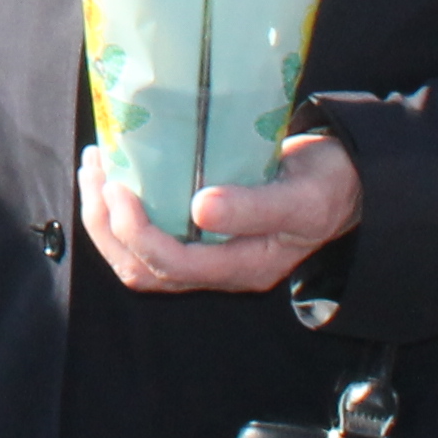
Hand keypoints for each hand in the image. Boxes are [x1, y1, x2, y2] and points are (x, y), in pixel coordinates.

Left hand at [77, 135, 360, 296]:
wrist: (343, 182)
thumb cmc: (327, 186)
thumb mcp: (303, 195)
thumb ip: (256, 206)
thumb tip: (201, 209)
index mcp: (244, 267)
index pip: (173, 266)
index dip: (136, 232)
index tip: (119, 186)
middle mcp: (219, 270)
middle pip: (143, 269)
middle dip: (106, 225)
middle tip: (95, 169)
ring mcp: (206, 256)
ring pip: (136, 258)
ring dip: (104, 218)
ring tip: (94, 168)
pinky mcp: (197, 235)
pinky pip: (145, 237)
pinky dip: (119, 211)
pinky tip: (113, 172)